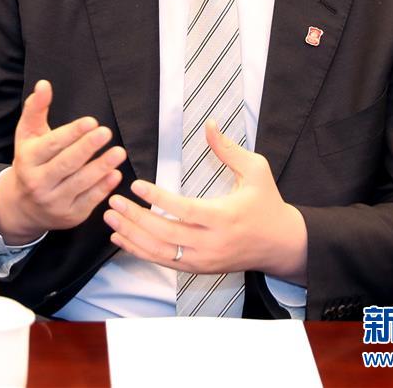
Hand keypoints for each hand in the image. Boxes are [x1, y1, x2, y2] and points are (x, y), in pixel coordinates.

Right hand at [0, 80, 126, 244]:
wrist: (22, 206)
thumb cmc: (30, 162)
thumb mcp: (28, 135)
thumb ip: (36, 109)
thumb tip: (44, 84)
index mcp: (28, 160)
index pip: (52, 145)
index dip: (72, 134)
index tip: (91, 122)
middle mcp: (39, 182)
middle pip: (66, 164)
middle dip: (87, 148)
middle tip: (106, 132)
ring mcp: (54, 202)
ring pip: (80, 183)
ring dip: (101, 167)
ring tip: (119, 152)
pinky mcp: (70, 216)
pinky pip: (89, 201)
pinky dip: (103, 188)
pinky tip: (116, 174)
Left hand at [103, 120, 306, 281]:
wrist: (280, 244)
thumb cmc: (267, 203)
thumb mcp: (256, 170)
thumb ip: (228, 148)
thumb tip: (209, 124)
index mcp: (224, 217)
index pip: (184, 211)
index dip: (158, 198)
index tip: (136, 184)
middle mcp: (211, 244)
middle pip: (165, 235)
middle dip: (135, 218)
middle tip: (114, 201)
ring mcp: (203, 260)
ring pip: (159, 252)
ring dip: (132, 235)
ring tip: (111, 216)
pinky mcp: (198, 268)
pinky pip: (163, 262)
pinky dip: (140, 251)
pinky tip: (122, 237)